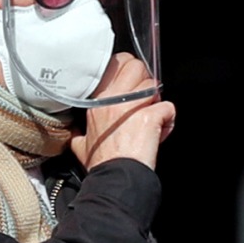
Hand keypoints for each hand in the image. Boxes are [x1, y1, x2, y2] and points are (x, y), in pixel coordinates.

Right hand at [70, 53, 174, 170]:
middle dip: (145, 81)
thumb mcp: (80, 146)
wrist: (115, 178)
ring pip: (154, 85)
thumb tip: (75, 132)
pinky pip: (168, 107)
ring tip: (153, 119)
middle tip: (146, 101)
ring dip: (157, 101)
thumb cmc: (101, 164)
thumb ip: (78, 134)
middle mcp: (113, 99)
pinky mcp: (150, 117)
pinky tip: (161, 132)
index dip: (129, 70)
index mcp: (98, 102)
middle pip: (137, 67)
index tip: (134, 83)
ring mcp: (132, 106)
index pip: (116, 64)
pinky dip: (168, 120)